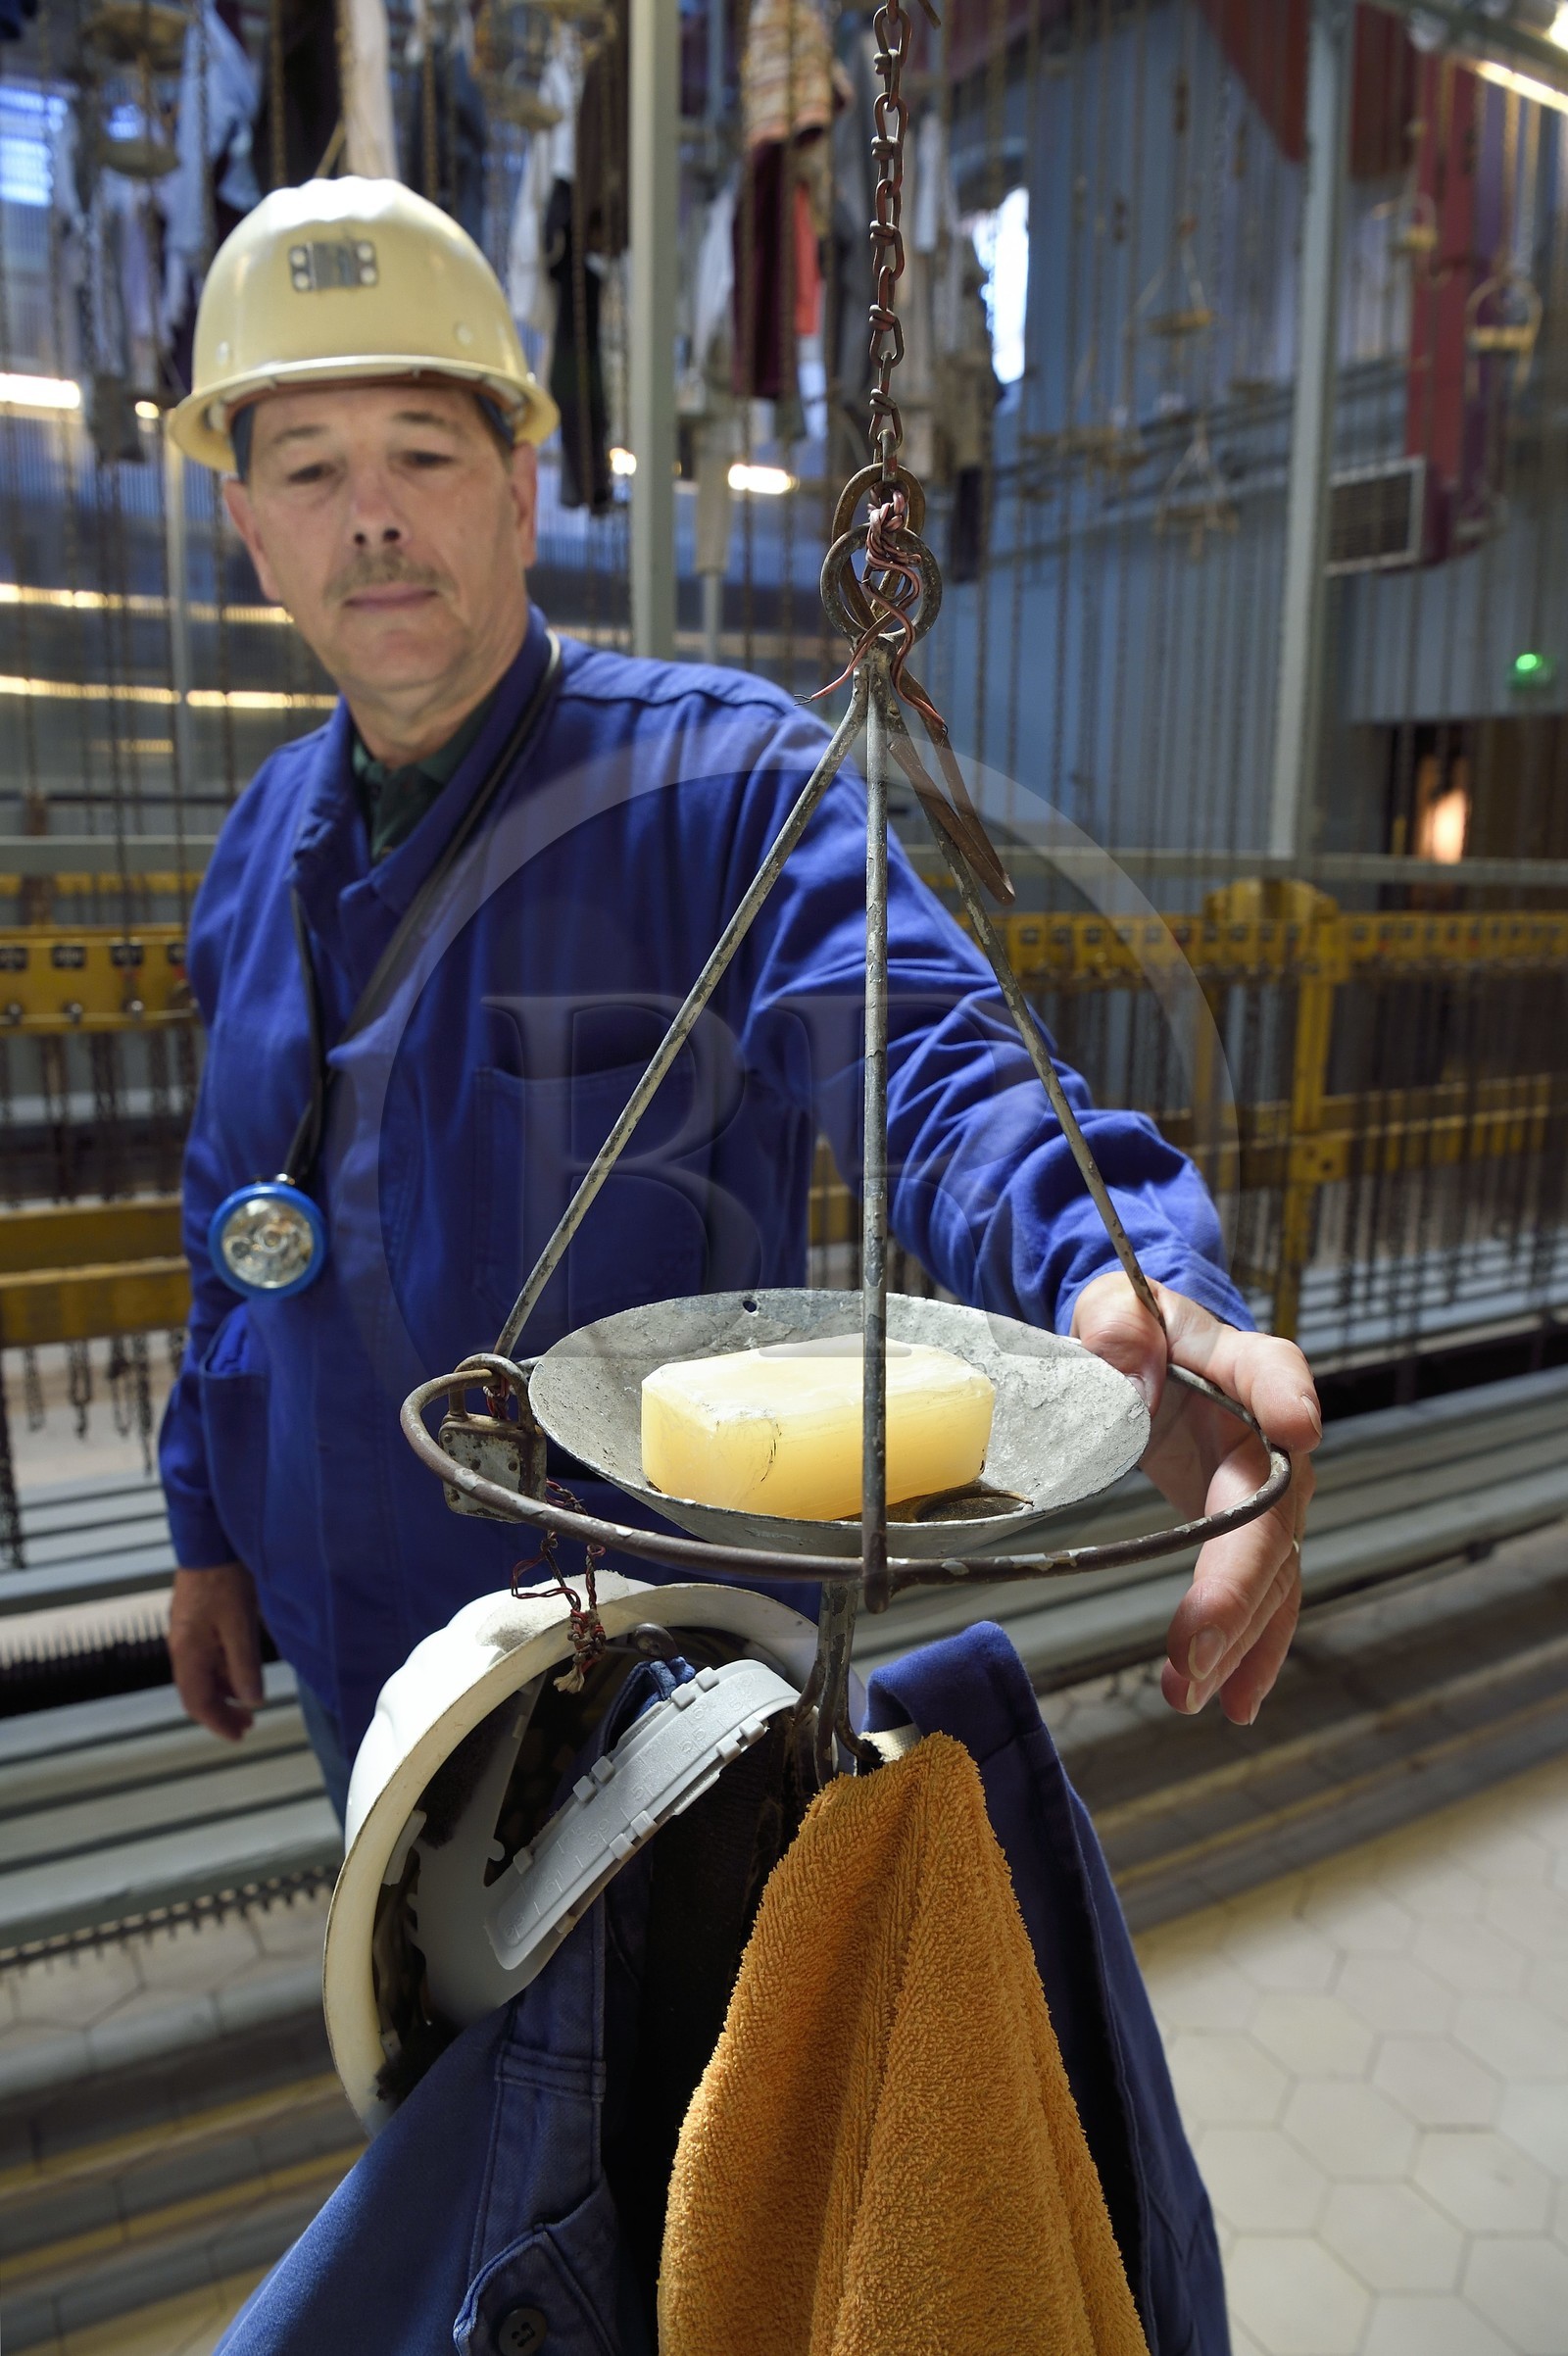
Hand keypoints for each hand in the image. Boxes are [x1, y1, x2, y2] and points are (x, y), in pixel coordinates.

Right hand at [169, 1561, 263, 1740]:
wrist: (210, 1540)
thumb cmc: (223, 1580)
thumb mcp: (239, 1626)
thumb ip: (244, 1666)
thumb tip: (251, 1702)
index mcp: (187, 1652)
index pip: (197, 1703)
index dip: (218, 1723)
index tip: (239, 1736)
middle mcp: (182, 1646)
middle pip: (197, 1692)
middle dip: (222, 1712)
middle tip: (247, 1725)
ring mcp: (188, 1633)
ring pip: (203, 1675)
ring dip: (225, 1691)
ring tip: (250, 1700)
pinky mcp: (197, 1620)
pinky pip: (208, 1657)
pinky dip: (225, 1670)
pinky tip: (244, 1668)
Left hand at [1071, 1273, 1319, 1724]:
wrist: (1150, 1355)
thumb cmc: (1135, 1327)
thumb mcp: (1111, 1307)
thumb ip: (1116, 1328)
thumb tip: (1129, 1374)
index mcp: (1241, 1364)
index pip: (1273, 1371)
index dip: (1287, 1396)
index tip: (1298, 1425)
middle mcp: (1272, 1436)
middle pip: (1271, 1509)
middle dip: (1238, 1584)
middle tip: (1198, 1646)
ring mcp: (1266, 1493)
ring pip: (1269, 1571)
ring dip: (1237, 1638)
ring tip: (1192, 1691)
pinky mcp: (1246, 1535)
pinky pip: (1261, 1598)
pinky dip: (1250, 1652)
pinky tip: (1234, 1702)